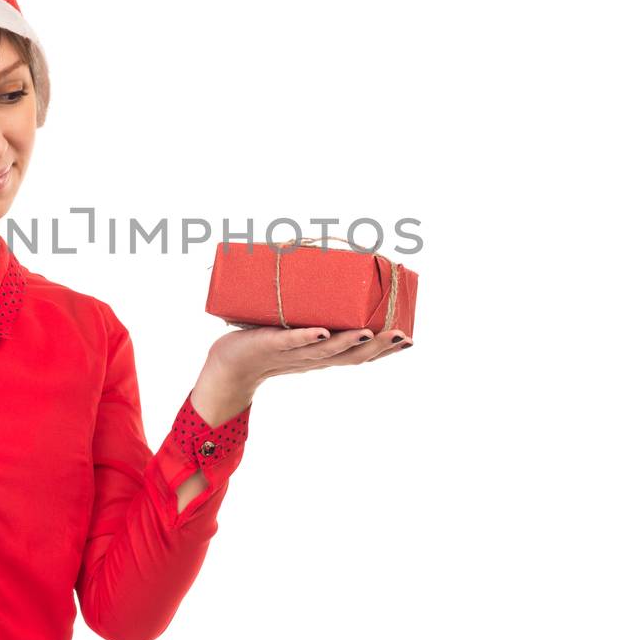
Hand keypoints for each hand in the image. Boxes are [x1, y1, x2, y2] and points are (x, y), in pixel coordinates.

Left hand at [195, 323, 412, 423]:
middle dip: (378, 347)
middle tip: (402, 335)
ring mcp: (292, 352)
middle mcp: (312, 358)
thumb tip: (332, 275)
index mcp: (323, 355)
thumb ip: (317, 312)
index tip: (409, 340)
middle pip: (350, 356)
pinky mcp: (270, 343)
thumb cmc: (268, 342)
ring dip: (348, 341)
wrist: (230, 365)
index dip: (385, 351)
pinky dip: (307, 337)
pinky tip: (321, 331)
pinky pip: (291, 340)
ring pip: (325, 350)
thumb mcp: (300, 330)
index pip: (359, 356)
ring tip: (369, 331)